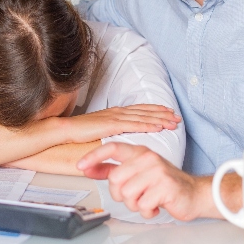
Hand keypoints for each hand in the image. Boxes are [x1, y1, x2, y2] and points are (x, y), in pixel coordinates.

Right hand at [60, 105, 180, 143]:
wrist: (66, 129)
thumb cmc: (79, 131)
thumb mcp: (99, 129)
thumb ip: (111, 130)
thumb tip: (120, 134)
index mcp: (115, 112)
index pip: (139, 109)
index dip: (155, 110)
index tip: (167, 112)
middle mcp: (118, 112)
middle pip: (145, 111)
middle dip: (162, 113)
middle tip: (177, 117)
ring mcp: (115, 117)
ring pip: (143, 117)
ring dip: (160, 119)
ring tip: (172, 122)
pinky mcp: (112, 125)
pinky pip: (134, 125)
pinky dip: (147, 125)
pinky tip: (157, 127)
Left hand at [76, 143, 209, 220]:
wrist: (194, 193)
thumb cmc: (163, 183)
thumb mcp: (137, 171)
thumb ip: (112, 169)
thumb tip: (89, 168)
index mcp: (139, 152)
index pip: (112, 148)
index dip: (94, 156)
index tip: (80, 165)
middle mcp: (147, 158)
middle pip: (115, 179)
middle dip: (120, 194)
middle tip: (134, 196)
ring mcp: (157, 171)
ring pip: (127, 194)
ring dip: (134, 204)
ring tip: (146, 200)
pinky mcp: (165, 187)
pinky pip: (142, 205)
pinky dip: (147, 211)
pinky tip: (155, 205)